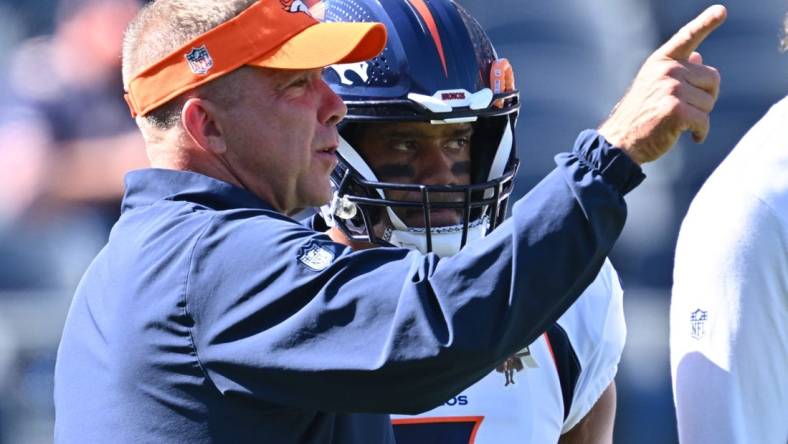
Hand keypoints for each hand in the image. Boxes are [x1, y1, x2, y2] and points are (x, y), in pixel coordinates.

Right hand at [598, 5, 726, 164]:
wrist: (620, 141)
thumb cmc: (639, 115)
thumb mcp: (654, 86)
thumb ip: (678, 71)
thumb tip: (700, 58)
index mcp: (661, 61)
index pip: (687, 37)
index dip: (706, 22)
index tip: (721, 11)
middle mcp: (666, 70)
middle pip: (712, 79)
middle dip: (705, 98)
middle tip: (688, 111)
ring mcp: (670, 89)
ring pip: (709, 102)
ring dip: (700, 118)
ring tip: (679, 124)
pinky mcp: (675, 110)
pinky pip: (704, 121)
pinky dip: (701, 133)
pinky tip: (691, 137)